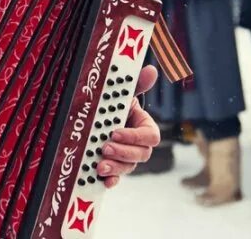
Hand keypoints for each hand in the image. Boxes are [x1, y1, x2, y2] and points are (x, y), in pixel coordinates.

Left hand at [98, 65, 159, 187]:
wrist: (98, 116)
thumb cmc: (114, 104)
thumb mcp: (123, 93)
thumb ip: (137, 84)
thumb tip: (151, 70)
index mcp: (145, 126)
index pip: (150, 136)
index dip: (135, 136)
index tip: (115, 132)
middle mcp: (139, 145)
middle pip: (141, 155)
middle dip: (123, 153)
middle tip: (105, 148)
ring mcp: (127, 158)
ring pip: (128, 167)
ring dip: (116, 168)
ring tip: (99, 166)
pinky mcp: (114, 168)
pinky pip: (117, 178)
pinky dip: (111, 181)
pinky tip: (102, 180)